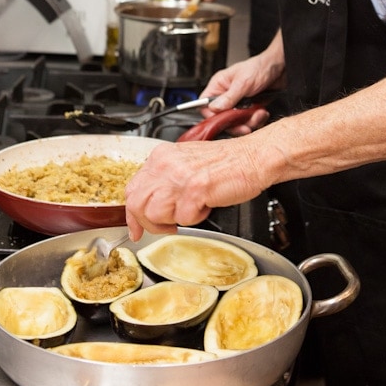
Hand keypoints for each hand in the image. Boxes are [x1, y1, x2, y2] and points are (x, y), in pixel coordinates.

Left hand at [124, 137, 265, 239]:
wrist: (253, 157)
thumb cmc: (225, 163)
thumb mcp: (185, 164)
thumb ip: (164, 181)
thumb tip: (148, 206)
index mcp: (161, 157)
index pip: (132, 190)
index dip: (133, 215)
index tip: (136, 228)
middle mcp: (165, 164)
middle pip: (137, 205)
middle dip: (150, 223)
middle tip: (168, 226)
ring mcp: (179, 176)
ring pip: (155, 214)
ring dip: (174, 220)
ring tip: (192, 210)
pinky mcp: (195, 188)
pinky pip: (184, 218)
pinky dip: (196, 218)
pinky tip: (206, 204)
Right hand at [200, 33, 285, 121]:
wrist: (281, 68)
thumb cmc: (260, 67)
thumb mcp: (243, 83)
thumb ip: (229, 97)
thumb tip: (214, 108)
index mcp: (219, 86)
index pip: (205, 105)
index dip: (212, 116)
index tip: (223, 121)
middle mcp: (227, 95)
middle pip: (222, 118)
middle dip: (235, 123)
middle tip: (246, 125)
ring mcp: (239, 103)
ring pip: (237, 122)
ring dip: (249, 121)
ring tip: (259, 114)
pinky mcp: (250, 108)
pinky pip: (249, 121)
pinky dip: (257, 120)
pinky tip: (262, 113)